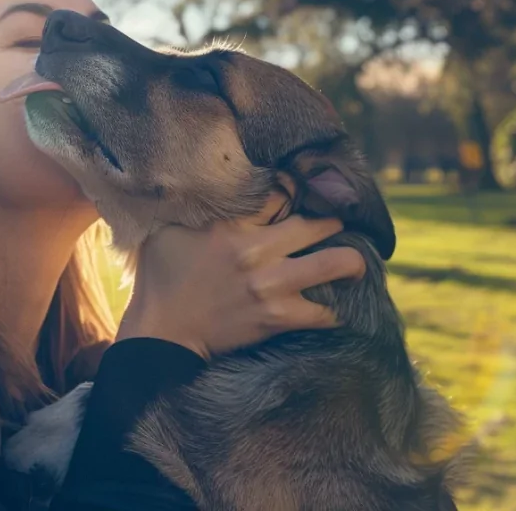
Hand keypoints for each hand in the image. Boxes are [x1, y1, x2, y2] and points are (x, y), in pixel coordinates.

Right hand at [115, 214, 365, 359]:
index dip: (298, 191)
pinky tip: (337, 308)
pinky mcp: (277, 318)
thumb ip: (195, 206)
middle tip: (340, 226)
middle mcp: (257, 252)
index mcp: (231, 226)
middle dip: (334, 222)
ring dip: (351, 262)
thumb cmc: (160, 277)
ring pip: (335, 264)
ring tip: (355, 264)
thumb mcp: (169, 229)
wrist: (163, 333)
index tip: (306, 194)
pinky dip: (334, 311)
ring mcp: (270, 286)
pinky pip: (324, 313)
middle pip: (318, 223)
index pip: (281, 193)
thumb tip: (204, 183)